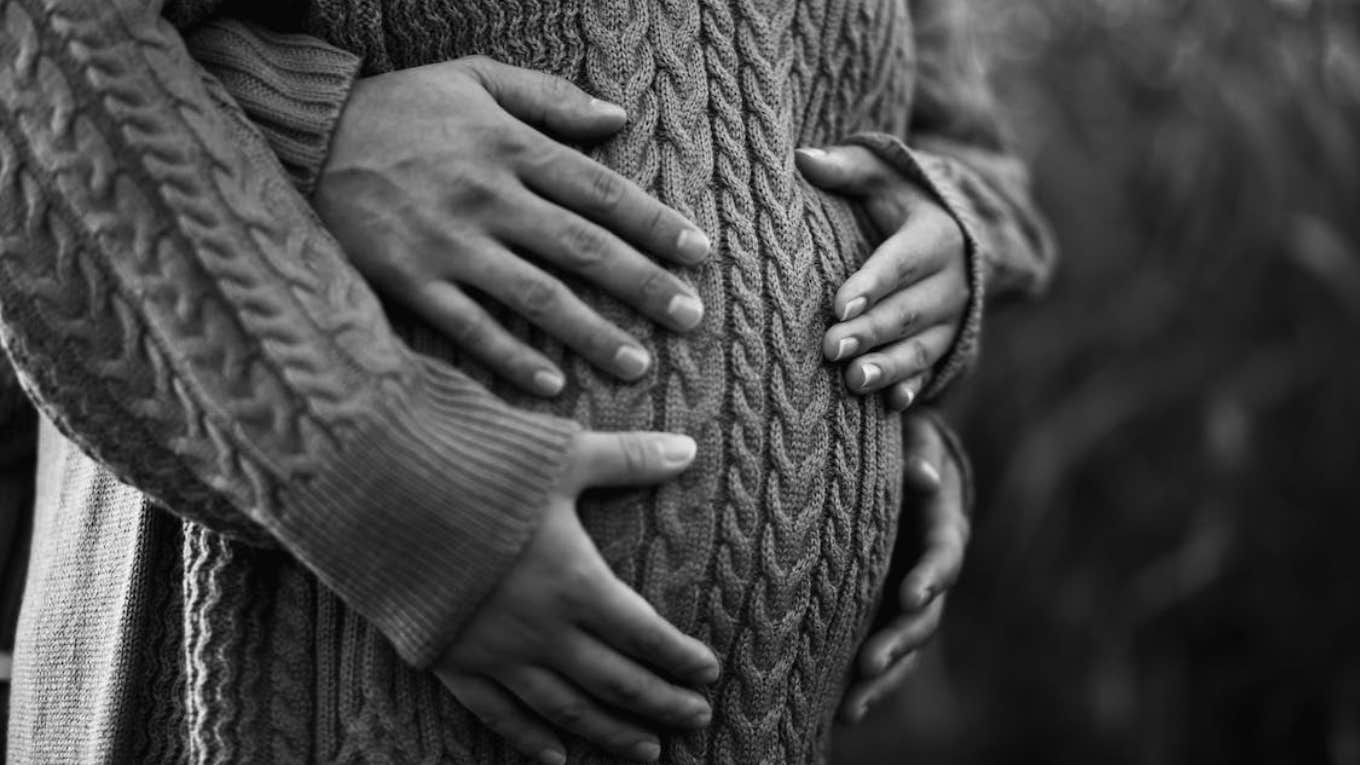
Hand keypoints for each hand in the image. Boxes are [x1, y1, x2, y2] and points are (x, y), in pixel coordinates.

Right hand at [316, 57, 711, 396]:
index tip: (698, 254)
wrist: (300, 135)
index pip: (600, 189)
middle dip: (644, 286)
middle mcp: (487, 197)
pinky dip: (511, 357)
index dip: (655, 223)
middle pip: (583, 248)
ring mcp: (448, 244)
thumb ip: (548, 96)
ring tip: (639, 363)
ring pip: (536, 296)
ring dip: (592, 333)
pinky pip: (469, 328)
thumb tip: (618, 116)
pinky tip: (554, 385)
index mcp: (508, 146)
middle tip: (690, 318)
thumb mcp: (472, 78)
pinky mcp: (410, 281)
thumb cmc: (397, 107)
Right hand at [434, 430, 719, 763]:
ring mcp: (495, 653)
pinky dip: (529, 740)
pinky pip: (497, 714)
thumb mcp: (560, 455)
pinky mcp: (451, 661)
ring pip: (566, 710)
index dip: (681, 659)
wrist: (379, 492)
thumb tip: (689, 447)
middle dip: (662, 704)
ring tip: (648, 752)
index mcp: (576, 582)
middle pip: (617, 682)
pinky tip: (555, 758)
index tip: (709, 673)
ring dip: (611, 733)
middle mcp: (542, 629)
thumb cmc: (477, 465)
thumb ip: (628, 457)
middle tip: (697, 720)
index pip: (646, 635)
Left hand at [795, 146, 968, 410]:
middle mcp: (953, 279)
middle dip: (870, 332)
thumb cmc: (904, 199)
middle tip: (830, 349)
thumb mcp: (885, 174)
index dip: (871, 284)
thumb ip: (847, 167)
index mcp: (936, 235)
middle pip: (908, 310)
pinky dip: (914, 387)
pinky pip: (934, 369)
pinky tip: (893, 404)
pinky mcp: (952, 343)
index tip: (837, 305)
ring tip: (854, 381)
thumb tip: (800, 157)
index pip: (901, 262)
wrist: (960, 229)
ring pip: (923, 346)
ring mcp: (954, 316)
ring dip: (890, 366)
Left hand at [838, 413, 969, 723]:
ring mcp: (908, 595)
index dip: (930, 576)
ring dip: (882, 677)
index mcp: (943, 526)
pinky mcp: (884, 608)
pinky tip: (842, 711)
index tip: (911, 594)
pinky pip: (881, 649)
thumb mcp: (915, 434)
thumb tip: (921, 474)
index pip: (943, 556)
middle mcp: (930, 570)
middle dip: (898, 641)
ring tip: (850, 706)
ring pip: (905, 645)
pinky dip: (867, 682)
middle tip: (868, 663)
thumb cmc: (905, 438)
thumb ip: (918, 450)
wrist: (902, 456)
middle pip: (925, 615)